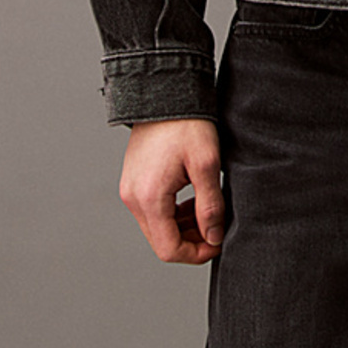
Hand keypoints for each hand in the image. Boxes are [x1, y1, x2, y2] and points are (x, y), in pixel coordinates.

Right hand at [119, 118, 224, 264]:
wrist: (165, 93)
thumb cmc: (187, 124)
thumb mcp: (207, 165)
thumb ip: (210, 206)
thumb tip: (213, 238)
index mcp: (150, 198)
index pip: (169, 249)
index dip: (196, 254)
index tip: (218, 243)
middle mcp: (133, 198)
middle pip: (161, 242)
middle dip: (190, 242)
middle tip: (216, 228)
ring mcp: (129, 190)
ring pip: (156, 228)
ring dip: (182, 228)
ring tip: (207, 211)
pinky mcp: (132, 182)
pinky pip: (151, 211)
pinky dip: (172, 214)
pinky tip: (192, 200)